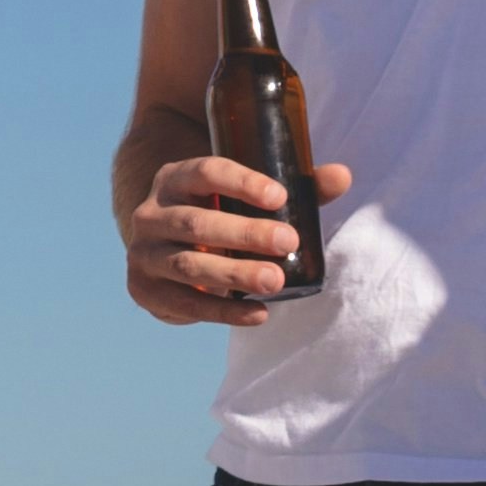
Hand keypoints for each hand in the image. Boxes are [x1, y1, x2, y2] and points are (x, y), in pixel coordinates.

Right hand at [122, 151, 342, 324]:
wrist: (163, 252)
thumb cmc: (218, 217)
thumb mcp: (245, 200)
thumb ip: (295, 189)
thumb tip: (342, 177)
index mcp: (176, 179)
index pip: (205, 171)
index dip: (240, 182)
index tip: (280, 197)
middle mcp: (151, 213)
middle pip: (195, 222)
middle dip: (243, 233)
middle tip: (286, 241)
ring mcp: (143, 253)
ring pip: (188, 265)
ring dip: (234, 274)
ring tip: (276, 281)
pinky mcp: (144, 289)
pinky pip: (185, 304)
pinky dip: (223, 312)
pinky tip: (258, 313)